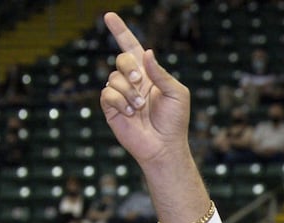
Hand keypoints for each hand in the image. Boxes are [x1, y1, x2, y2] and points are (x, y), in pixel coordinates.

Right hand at [99, 12, 190, 168]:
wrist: (165, 146)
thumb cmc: (175, 121)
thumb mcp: (177, 93)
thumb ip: (161, 73)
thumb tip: (146, 52)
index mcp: (148, 74)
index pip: (132, 48)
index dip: (121, 31)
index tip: (109, 16)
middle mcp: (133, 82)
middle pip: (121, 59)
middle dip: (128, 67)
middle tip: (139, 80)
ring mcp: (121, 94)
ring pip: (114, 78)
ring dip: (128, 91)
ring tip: (139, 107)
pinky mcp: (111, 108)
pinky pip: (106, 93)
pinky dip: (119, 101)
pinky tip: (130, 113)